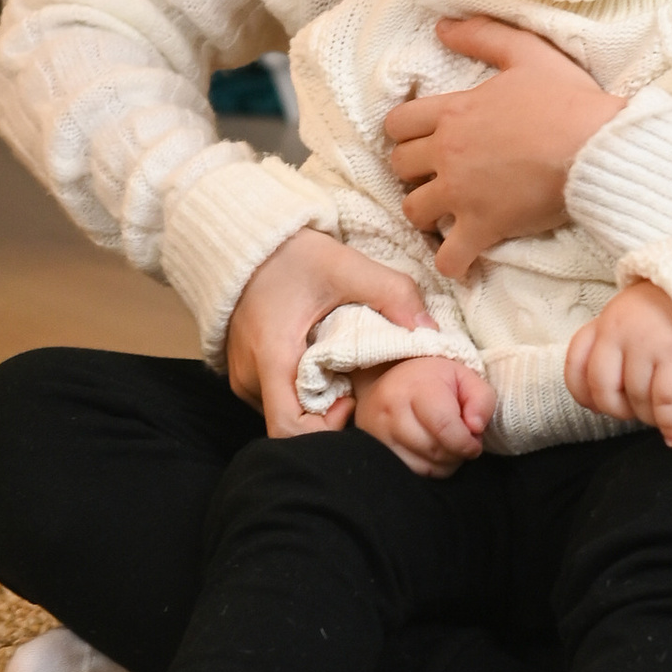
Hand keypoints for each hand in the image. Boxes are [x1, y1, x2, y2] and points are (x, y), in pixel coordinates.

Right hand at [224, 228, 433, 438]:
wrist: (247, 242)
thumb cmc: (291, 254)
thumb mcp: (346, 265)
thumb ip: (392, 294)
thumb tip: (429, 331)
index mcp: (271, 358)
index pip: (288, 429)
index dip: (326, 430)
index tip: (350, 400)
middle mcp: (249, 376)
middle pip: (291, 426)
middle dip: (329, 417)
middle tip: (355, 383)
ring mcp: (243, 377)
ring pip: (285, 414)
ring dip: (317, 405)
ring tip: (340, 370)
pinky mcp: (245, 373)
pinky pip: (276, 399)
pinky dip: (303, 393)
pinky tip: (321, 365)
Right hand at [353, 354, 492, 478]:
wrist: (387, 377)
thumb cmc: (432, 379)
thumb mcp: (464, 377)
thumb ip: (481, 400)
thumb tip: (475, 428)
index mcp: (416, 388)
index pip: (445, 428)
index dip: (466, 443)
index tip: (474, 442)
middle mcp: (391, 410)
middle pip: (435, 451)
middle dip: (457, 453)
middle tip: (461, 441)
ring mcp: (378, 431)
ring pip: (423, 467)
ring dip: (444, 463)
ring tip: (447, 445)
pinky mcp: (373, 447)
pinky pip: (410, 472)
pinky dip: (428, 468)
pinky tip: (431, 452)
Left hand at [382, 18, 622, 276]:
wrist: (599, 146)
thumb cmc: (568, 100)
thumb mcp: (526, 53)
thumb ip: (482, 35)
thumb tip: (441, 27)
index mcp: (454, 111)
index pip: (398, 123)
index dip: (404, 132)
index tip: (421, 140)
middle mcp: (448, 152)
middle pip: (399, 166)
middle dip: (412, 171)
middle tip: (434, 175)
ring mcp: (462, 193)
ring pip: (414, 210)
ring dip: (425, 213)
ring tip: (445, 214)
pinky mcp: (484, 227)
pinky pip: (449, 257)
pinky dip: (451, 262)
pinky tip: (462, 258)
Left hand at [564, 280, 671, 446]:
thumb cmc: (666, 311)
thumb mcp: (628, 317)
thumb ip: (610, 347)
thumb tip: (598, 400)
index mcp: (604, 323)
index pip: (575, 363)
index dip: (582, 393)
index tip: (595, 406)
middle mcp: (619, 333)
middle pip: (602, 388)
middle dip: (616, 410)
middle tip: (632, 412)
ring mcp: (647, 345)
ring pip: (636, 398)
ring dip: (648, 417)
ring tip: (660, 416)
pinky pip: (664, 402)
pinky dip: (669, 424)